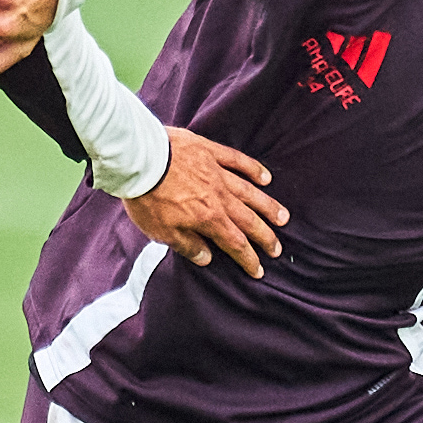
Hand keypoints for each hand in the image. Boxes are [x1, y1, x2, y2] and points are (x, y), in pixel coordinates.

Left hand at [124, 127, 287, 277]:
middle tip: (277, 249)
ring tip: (282, 217)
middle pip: (249, 221)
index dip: (249, 259)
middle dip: (265, 237)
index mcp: (208, 219)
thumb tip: (207, 258)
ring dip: (267, 206)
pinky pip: (237, 161)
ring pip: (250, 193)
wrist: (139, 157)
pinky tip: (265, 177)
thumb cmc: (147, 197)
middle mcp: (219, 198)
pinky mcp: (210, 152)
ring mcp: (217, 173)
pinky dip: (253, 169)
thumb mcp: (161, 231)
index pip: (235, 244)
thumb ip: (187, 245)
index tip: (259, 270)